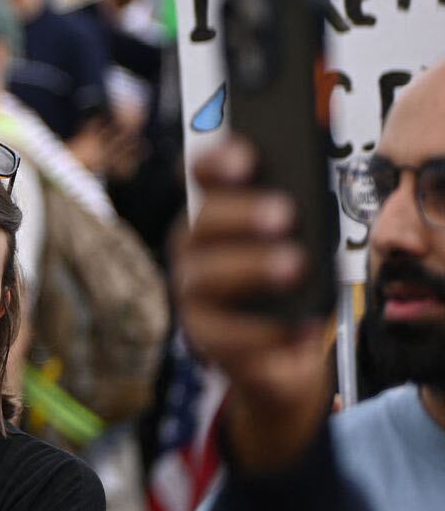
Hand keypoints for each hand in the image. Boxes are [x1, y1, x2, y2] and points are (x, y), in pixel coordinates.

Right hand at [182, 138, 339, 470]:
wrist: (287, 352)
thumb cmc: (296, 284)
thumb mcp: (305, 238)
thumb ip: (304, 206)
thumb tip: (316, 174)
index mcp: (215, 214)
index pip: (203, 177)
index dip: (218, 163)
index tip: (248, 158)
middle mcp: (194, 251)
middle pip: (199, 224)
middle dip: (240, 215)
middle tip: (284, 214)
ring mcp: (195, 296)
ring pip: (205, 277)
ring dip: (249, 267)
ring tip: (295, 265)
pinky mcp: (208, 340)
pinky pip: (227, 336)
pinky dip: (267, 331)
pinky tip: (304, 326)